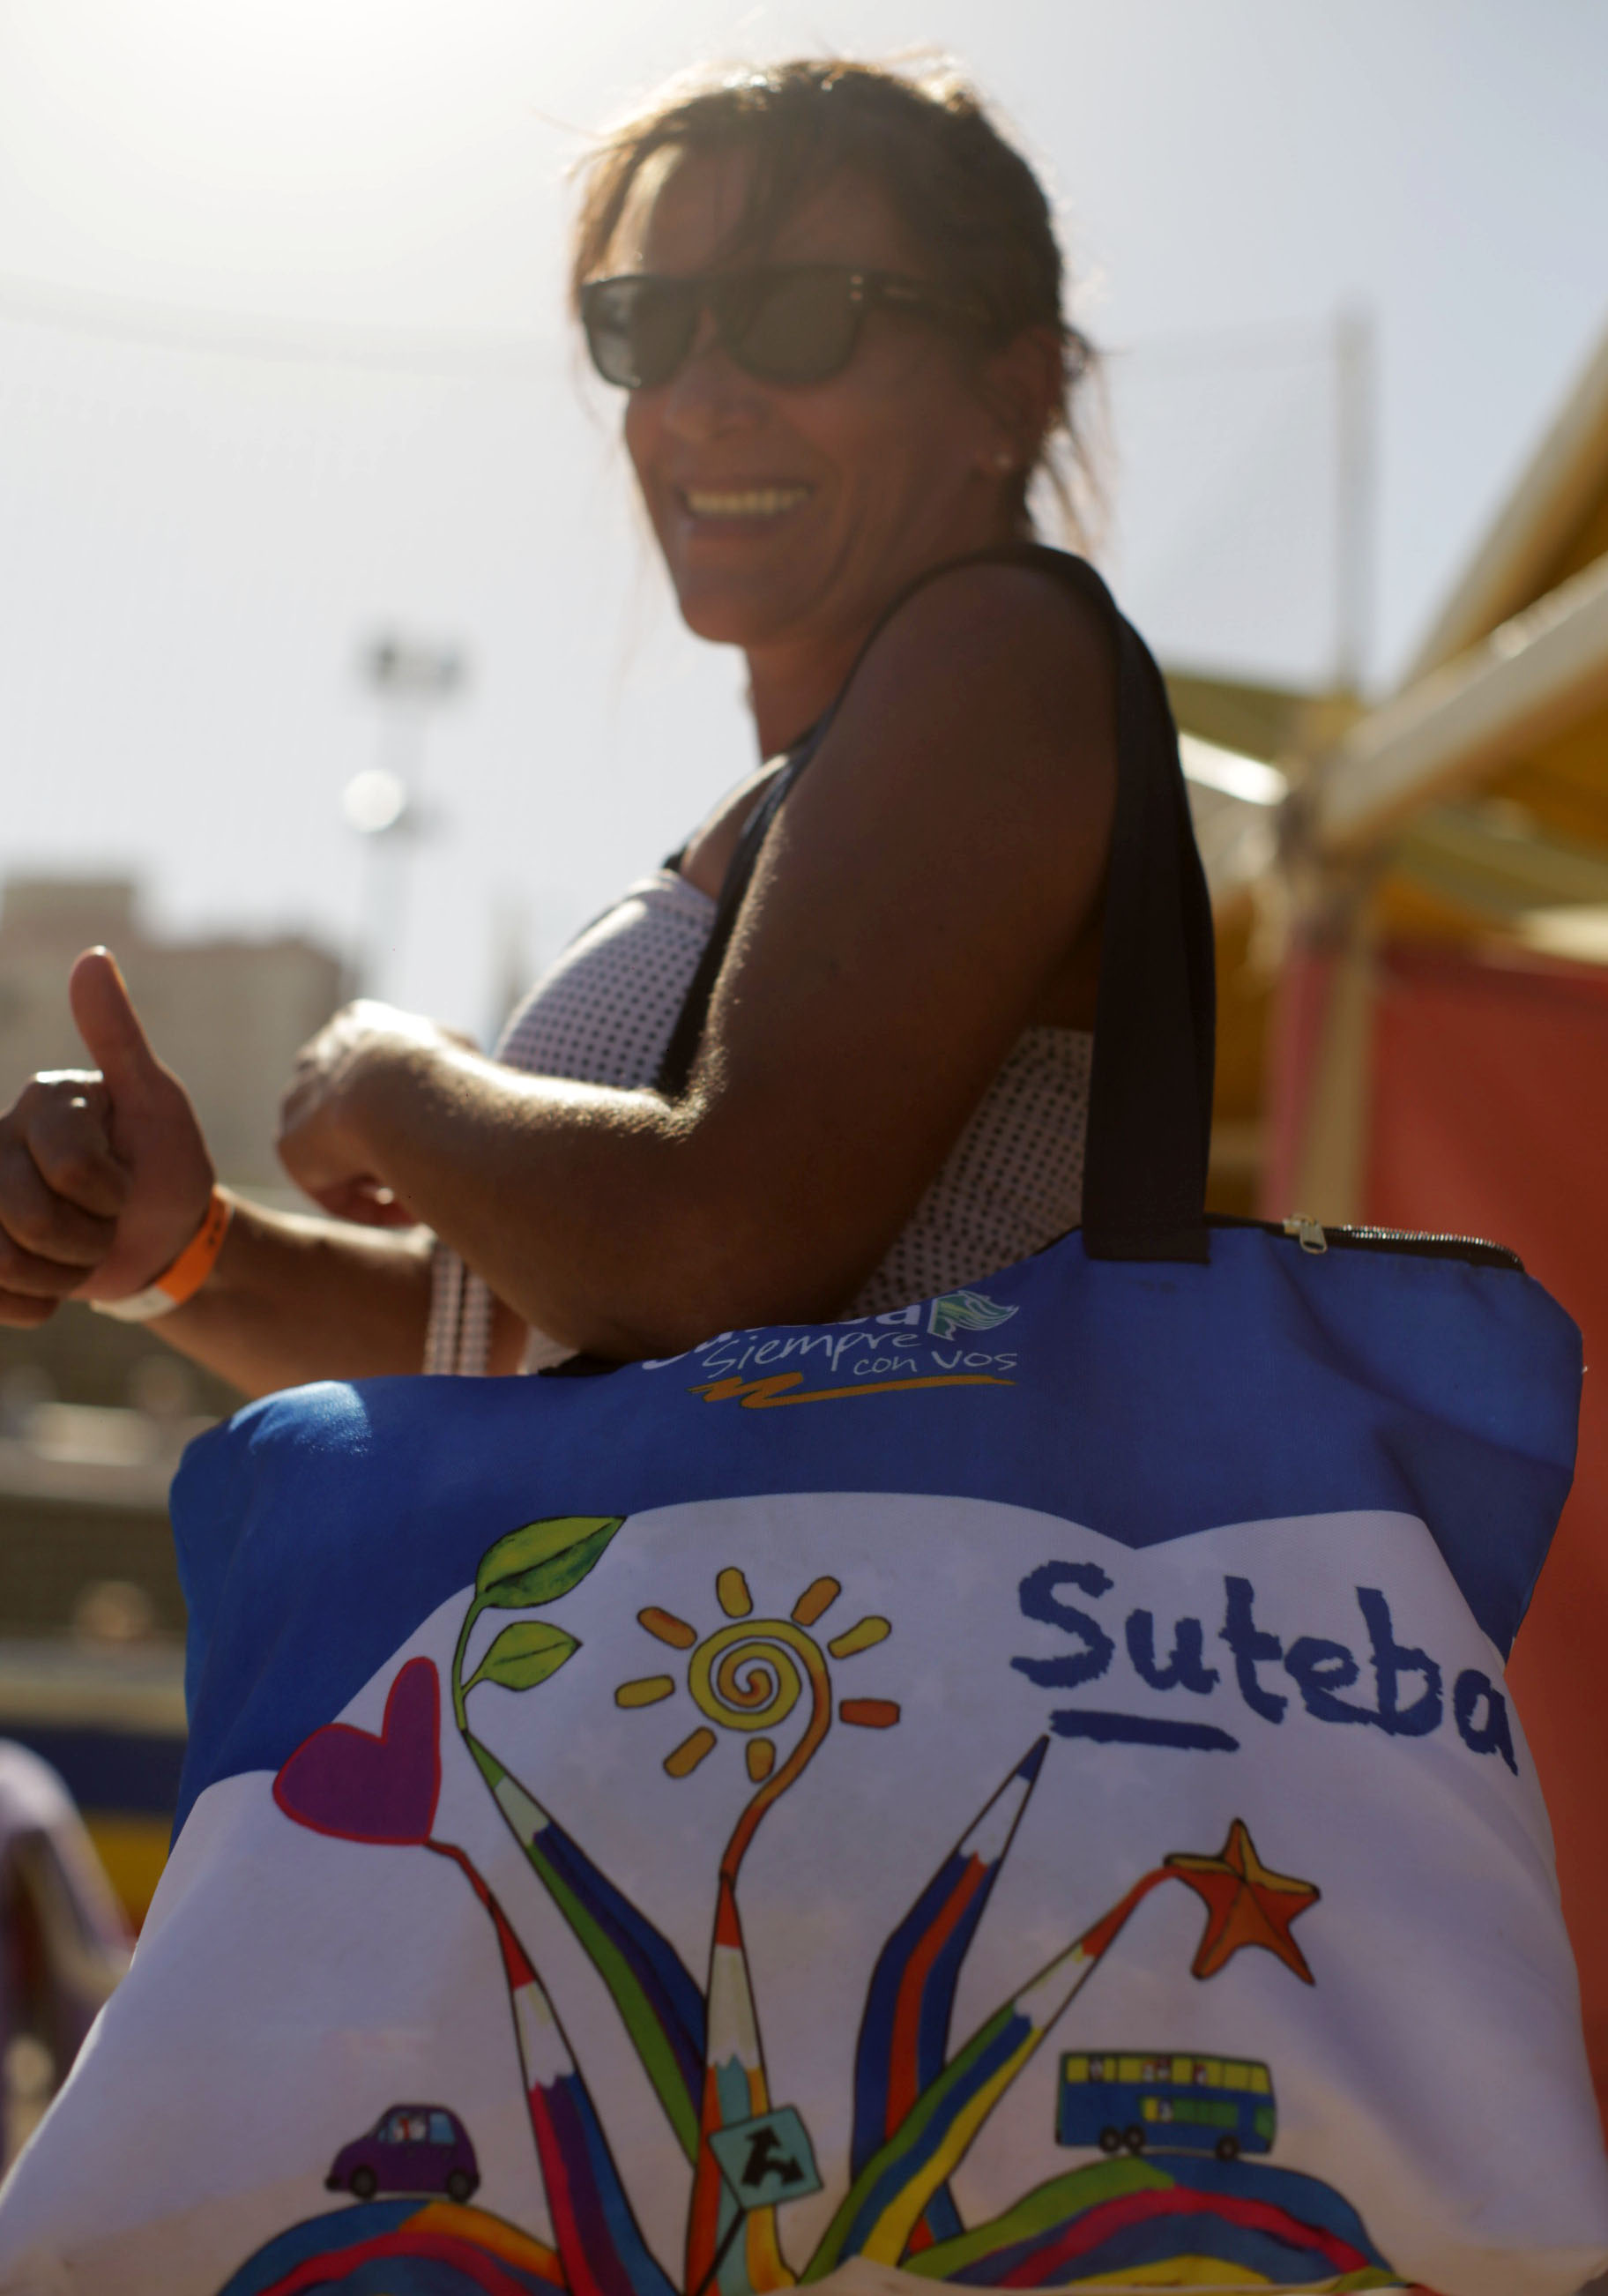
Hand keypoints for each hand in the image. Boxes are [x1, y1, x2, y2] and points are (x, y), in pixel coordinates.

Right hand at [0, 951, 214, 1322]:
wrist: (164, 1238)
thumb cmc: (164, 1163)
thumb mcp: (156, 1102)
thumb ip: (118, 1036)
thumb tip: (91, 958)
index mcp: (42, 1100)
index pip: (69, 1168)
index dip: (111, 1192)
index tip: (126, 1180)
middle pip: (28, 1217)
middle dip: (89, 1236)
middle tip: (107, 1220)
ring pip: (3, 1258)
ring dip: (65, 1272)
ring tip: (83, 1250)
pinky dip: (37, 1303)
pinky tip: (59, 1284)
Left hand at [276, 1001, 466, 1225]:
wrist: (400, 1093)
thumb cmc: (442, 1071)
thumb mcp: (462, 1053)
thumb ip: (456, 1067)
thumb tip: (468, 1084)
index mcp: (357, 1029)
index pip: (376, 1072)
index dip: (411, 1110)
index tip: (439, 1138)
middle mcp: (319, 1059)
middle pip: (353, 1113)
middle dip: (390, 1145)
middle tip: (431, 1172)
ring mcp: (297, 1102)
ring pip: (342, 1152)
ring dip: (383, 1177)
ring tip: (428, 1198)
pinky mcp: (289, 1145)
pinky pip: (332, 1187)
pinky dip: (369, 1205)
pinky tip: (410, 1213)